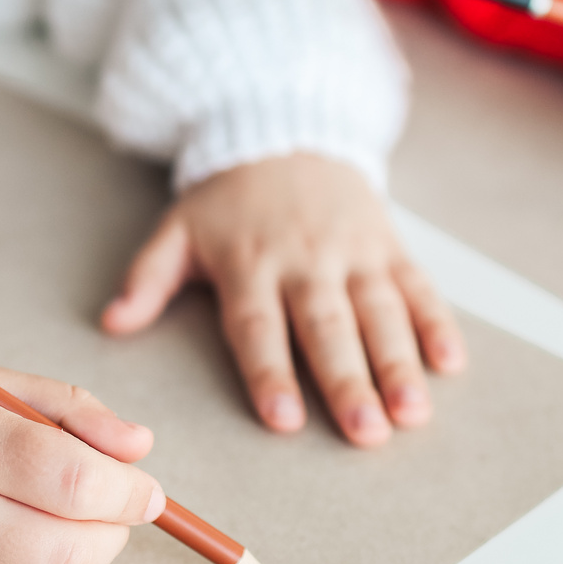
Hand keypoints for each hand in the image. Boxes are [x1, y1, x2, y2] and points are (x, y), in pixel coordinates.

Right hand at [0, 345, 164, 563]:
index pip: (77, 484)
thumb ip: (67, 412)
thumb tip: (140, 452)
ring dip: (78, 558)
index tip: (147, 489)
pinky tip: (9, 537)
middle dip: (113, 534)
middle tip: (115, 509)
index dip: (130, 494)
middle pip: (72, 552)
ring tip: (59, 517)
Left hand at [100, 153, 466, 447]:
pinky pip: (417, 284)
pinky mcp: (388, 243)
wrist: (283, 129)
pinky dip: (437, 322)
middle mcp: (305, 259)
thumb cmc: (227, 200)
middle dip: (350, 381)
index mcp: (250, 264)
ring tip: (412, 412)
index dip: (271, 373)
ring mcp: (353, 251)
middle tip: (367, 434)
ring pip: (380, 311)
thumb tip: (112, 324)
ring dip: (399, 363)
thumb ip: (147, 279)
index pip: (259, 326)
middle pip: (328, 327)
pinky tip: (450, 364)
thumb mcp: (177, 229)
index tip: (285, 419)